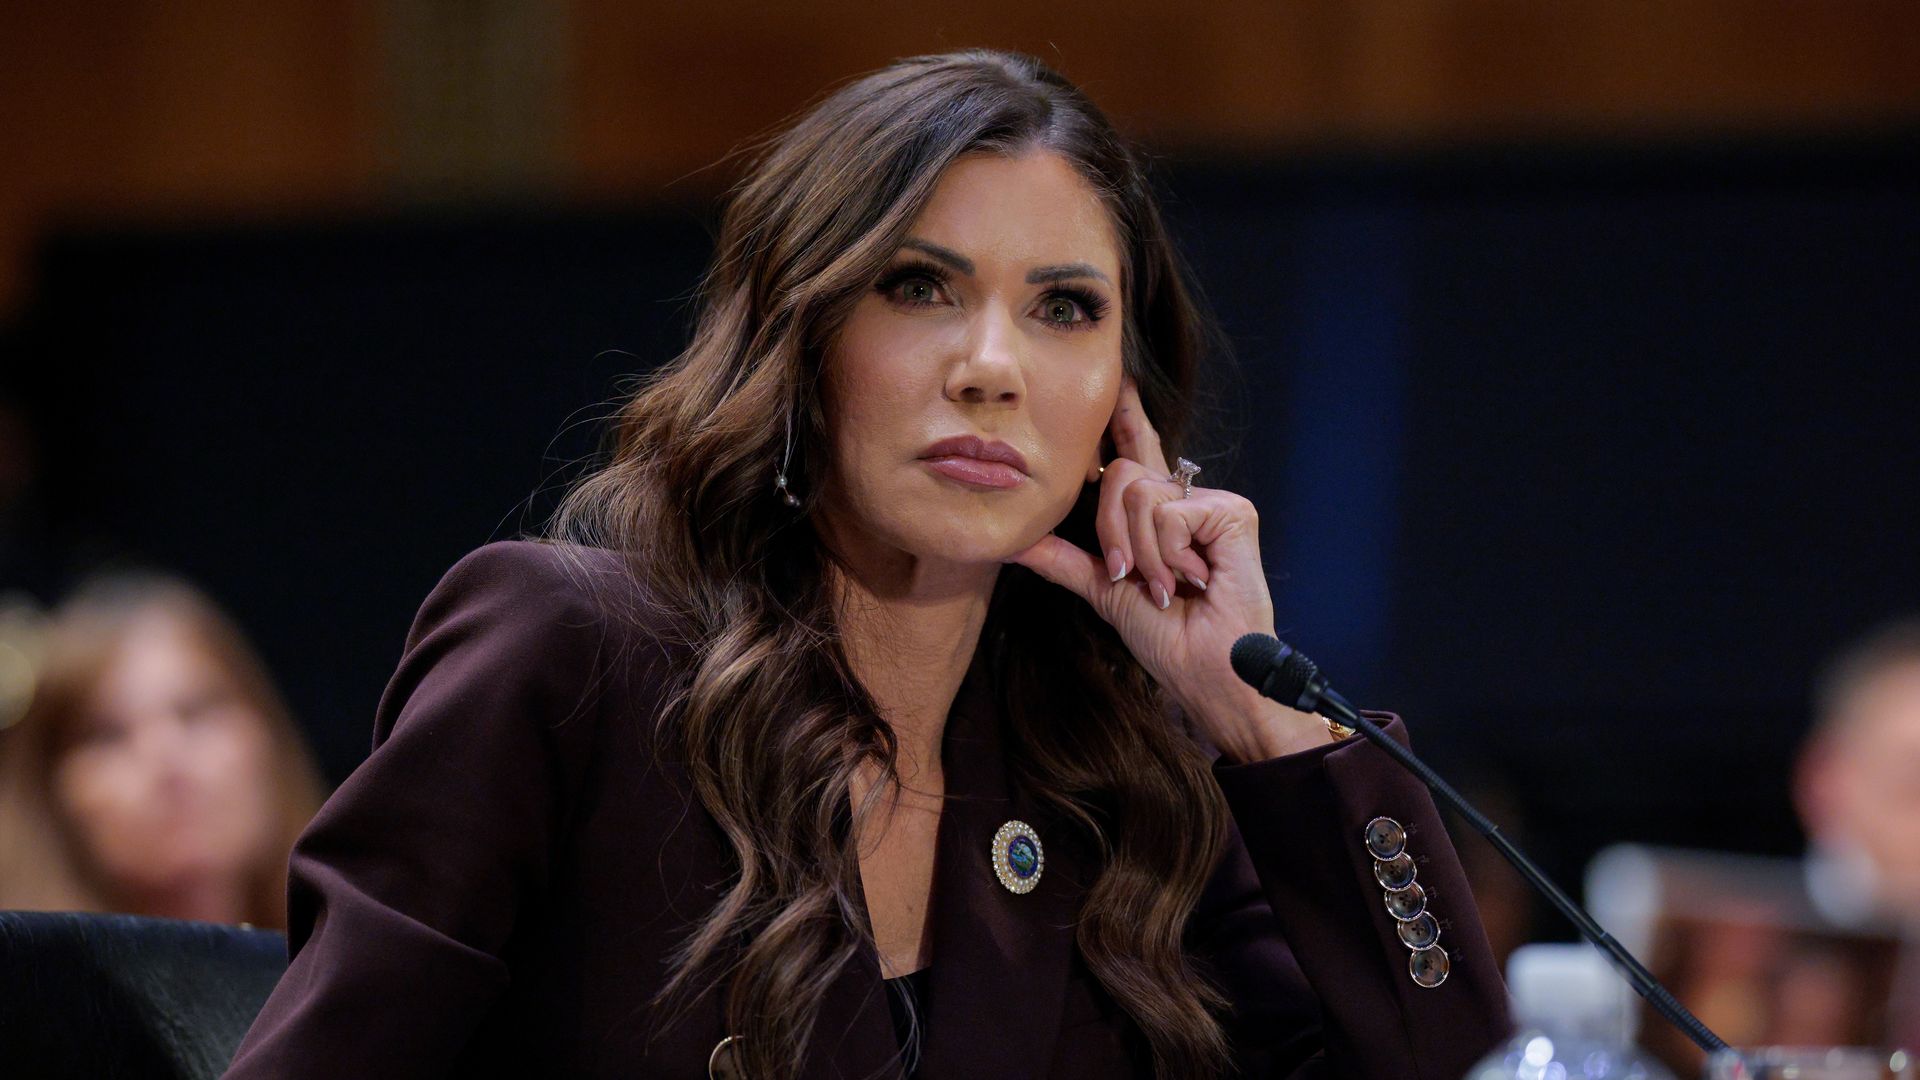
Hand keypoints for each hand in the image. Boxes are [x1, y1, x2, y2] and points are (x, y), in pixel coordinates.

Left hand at [1004, 373, 1328, 762]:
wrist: (1208, 673)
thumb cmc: (1169, 639)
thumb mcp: (1105, 591)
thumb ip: (1064, 560)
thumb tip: (1012, 543)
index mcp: (1159, 516)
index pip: (1137, 453)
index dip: (1126, 417)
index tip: (1119, 380)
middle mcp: (1186, 500)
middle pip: (1121, 475)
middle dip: (1112, 533)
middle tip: (1134, 578)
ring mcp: (1211, 502)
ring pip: (1139, 493)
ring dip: (1142, 553)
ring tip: (1171, 586)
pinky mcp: (1232, 510)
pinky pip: (1168, 511)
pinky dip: (1167, 553)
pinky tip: (1194, 579)